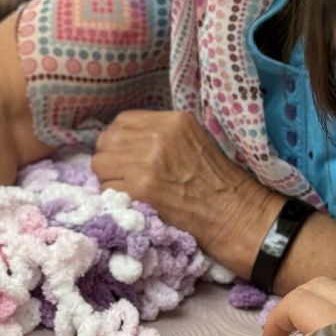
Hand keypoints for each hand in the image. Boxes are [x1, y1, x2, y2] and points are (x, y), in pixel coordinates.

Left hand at [91, 110, 280, 272]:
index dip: (119, 140)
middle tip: (125, 176)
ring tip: (131, 189)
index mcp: (173, 121)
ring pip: (101, 165)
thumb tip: (122, 140)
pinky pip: (107, 189)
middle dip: (110, 159)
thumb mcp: (193, 140)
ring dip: (110, 178)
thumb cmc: (217, 182)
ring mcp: (146, 162)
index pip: (121, 121)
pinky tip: (136, 202)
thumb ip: (159, 134)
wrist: (235, 215)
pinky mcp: (140, 189)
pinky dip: (116, 197)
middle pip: (106, 141)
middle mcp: (157, 136)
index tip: (125, 155)